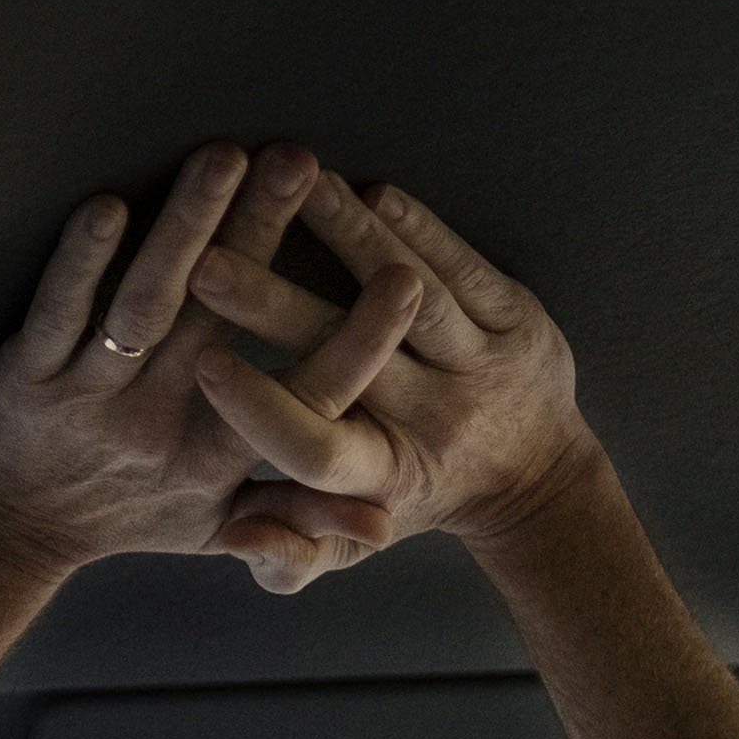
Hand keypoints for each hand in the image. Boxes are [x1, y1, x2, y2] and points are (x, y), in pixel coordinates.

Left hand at [0, 144, 418, 591]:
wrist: (7, 534)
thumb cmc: (126, 513)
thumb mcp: (214, 526)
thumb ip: (297, 513)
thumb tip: (382, 517)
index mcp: (217, 457)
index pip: (303, 397)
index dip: (356, 344)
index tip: (403, 284)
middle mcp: (160, 425)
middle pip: (223, 321)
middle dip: (265, 235)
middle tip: (304, 161)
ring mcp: (90, 399)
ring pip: (147, 306)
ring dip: (188, 228)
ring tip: (228, 157)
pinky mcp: (26, 380)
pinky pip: (56, 314)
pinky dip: (82, 262)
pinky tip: (108, 206)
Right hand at [186, 170, 600, 548]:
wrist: (534, 475)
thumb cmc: (414, 497)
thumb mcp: (352, 543)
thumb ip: (289, 550)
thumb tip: (235, 538)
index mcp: (383, 475)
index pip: (314, 449)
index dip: (259, 410)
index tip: (203, 365)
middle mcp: (434, 422)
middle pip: (346, 358)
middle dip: (271, 306)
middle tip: (207, 264)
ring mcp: (482, 367)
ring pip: (411, 297)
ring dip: (346, 238)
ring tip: (287, 188)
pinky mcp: (520, 319)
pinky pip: (464, 267)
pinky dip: (417, 228)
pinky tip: (369, 192)